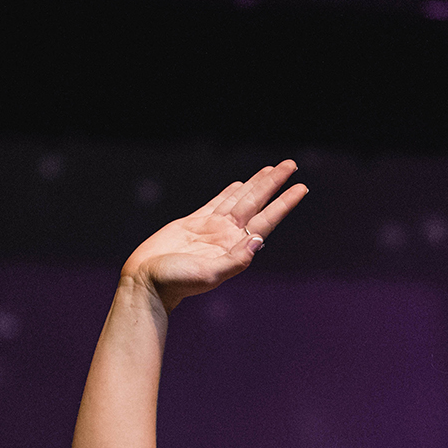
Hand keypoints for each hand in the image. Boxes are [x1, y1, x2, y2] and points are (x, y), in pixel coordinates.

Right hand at [119, 161, 307, 309]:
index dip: (284, 203)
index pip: (267, 219)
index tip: (301, 187)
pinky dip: (229, 192)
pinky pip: (216, 202)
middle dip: (273, 183)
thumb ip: (236, 260)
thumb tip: (259, 240)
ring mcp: (211, 228)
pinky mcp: (192, 223)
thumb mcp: (210, 275)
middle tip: (291, 164)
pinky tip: (240, 185)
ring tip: (271, 170)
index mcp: (235, 246)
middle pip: (257, 202)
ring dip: (255, 184)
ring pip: (239, 198)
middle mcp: (227, 235)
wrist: (146, 283)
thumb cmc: (176, 282)